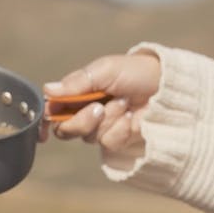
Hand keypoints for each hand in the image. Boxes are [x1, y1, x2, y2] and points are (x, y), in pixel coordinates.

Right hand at [42, 52, 160, 149]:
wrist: (167, 88)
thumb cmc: (137, 73)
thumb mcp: (105, 70)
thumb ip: (77, 82)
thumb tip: (48, 90)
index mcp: (79, 93)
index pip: (54, 110)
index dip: (46, 119)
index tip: (46, 122)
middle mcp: (86, 112)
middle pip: (65, 129)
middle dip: (81, 120)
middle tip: (99, 107)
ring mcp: (101, 128)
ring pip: (88, 136)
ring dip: (108, 119)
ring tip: (125, 103)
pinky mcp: (117, 141)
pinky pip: (108, 142)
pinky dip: (120, 129)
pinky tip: (132, 117)